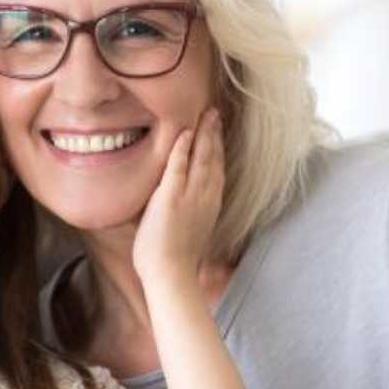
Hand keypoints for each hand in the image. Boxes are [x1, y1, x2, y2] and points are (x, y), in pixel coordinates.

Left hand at [133, 108, 223, 282]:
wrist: (170, 275)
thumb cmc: (173, 261)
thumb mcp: (187, 232)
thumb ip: (185, 215)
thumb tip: (175, 211)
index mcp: (210, 206)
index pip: (217, 171)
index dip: (218, 150)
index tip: (218, 133)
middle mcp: (206, 197)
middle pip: (214, 158)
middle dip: (215, 134)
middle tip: (216, 113)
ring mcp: (190, 196)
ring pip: (202, 157)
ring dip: (204, 133)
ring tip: (207, 114)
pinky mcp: (171, 196)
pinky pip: (178, 165)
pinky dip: (183, 147)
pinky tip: (185, 132)